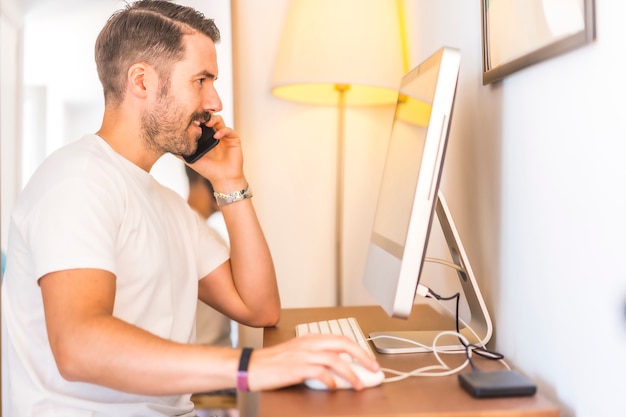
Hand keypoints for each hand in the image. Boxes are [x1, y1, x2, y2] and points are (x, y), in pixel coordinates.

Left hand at [187, 114, 245, 191]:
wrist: (222, 178)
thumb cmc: (208, 170)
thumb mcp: (190, 159)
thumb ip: (180, 151)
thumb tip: (167, 145)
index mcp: (205, 136)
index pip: (200, 122)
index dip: (195, 118)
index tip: (189, 118)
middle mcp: (214, 133)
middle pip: (209, 118)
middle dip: (204, 116)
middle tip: (198, 117)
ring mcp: (224, 136)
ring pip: (219, 120)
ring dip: (213, 120)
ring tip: (207, 124)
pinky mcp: (234, 139)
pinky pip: (229, 130)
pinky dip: (223, 130)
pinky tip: (216, 136)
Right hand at [246, 334, 380, 390]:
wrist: (251, 367)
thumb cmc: (273, 363)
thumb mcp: (298, 353)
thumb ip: (317, 356)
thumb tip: (340, 367)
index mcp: (310, 338)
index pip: (341, 338)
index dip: (359, 348)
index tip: (370, 360)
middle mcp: (309, 343)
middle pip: (343, 344)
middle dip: (362, 356)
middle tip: (373, 369)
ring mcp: (302, 355)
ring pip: (335, 359)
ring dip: (351, 373)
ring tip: (359, 384)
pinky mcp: (296, 368)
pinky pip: (320, 372)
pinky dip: (330, 380)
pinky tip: (333, 387)